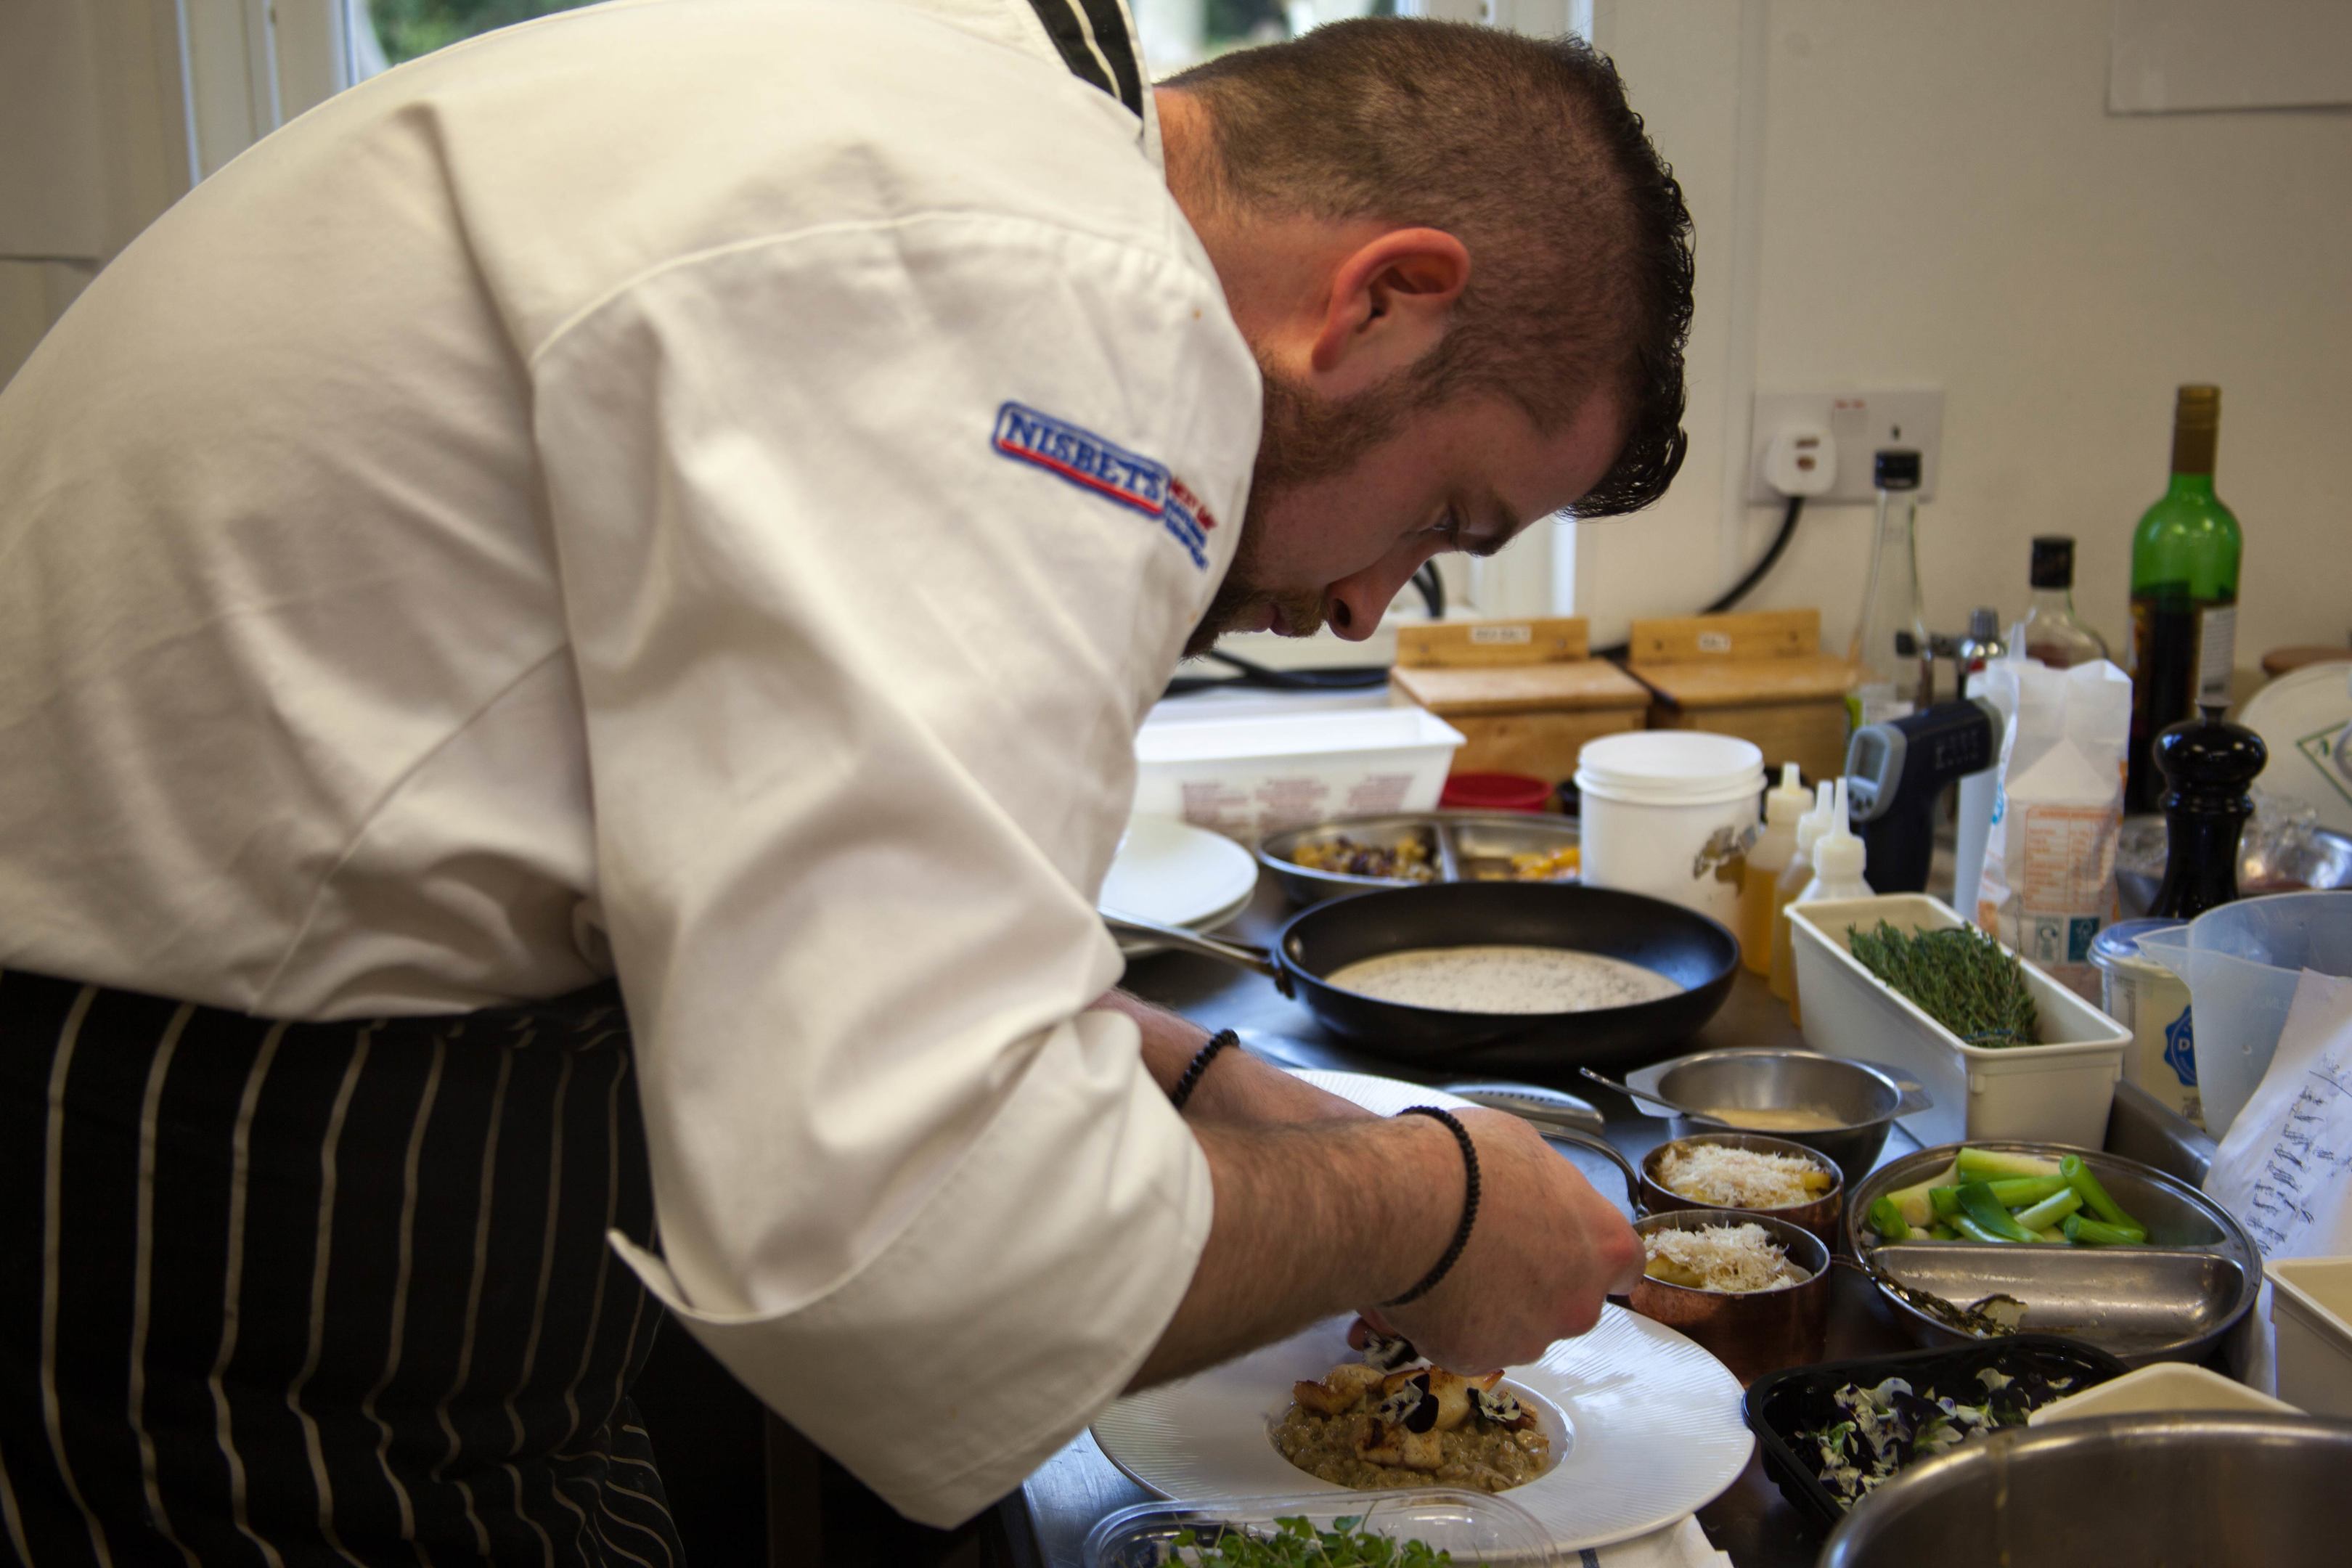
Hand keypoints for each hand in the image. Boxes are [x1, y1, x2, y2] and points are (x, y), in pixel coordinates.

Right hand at [1372, 1109, 1641, 1372]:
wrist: (1402, 1204)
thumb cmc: (1466, 1165)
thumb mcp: (1525, 1148)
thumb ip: (1549, 1187)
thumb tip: (1536, 1194)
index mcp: (1603, 1245)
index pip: (1625, 1266)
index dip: (1592, 1256)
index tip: (1567, 1247)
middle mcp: (1577, 1303)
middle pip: (1570, 1301)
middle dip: (1539, 1284)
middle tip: (1493, 1250)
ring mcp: (1527, 1339)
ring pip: (1518, 1328)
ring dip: (1495, 1306)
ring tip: (1449, 1265)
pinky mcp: (1475, 1359)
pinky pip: (1468, 1343)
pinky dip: (1452, 1323)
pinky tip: (1426, 1288)